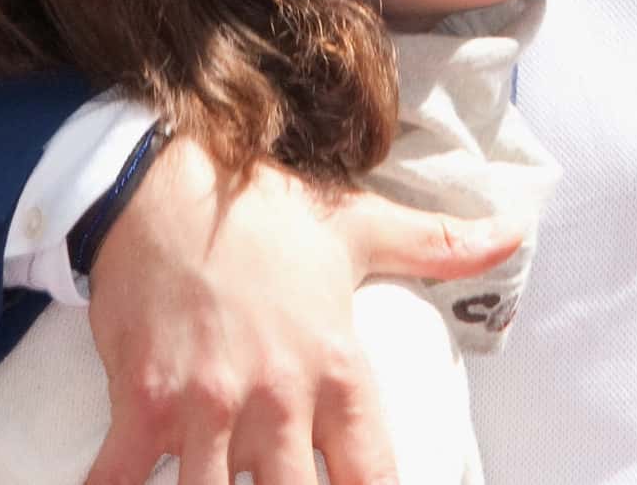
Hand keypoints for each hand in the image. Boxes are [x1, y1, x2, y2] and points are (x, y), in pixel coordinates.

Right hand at [81, 136, 520, 484]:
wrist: (162, 181)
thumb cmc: (263, 211)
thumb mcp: (360, 227)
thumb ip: (439, 247)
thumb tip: (515, 233)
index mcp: (335, 365)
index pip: (371, 473)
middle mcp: (276, 397)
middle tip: (286, 483)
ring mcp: (206, 407)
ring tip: (227, 484)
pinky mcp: (140, 405)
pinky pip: (121, 480)